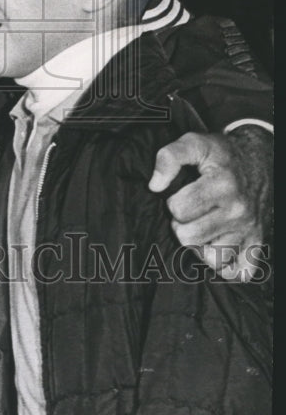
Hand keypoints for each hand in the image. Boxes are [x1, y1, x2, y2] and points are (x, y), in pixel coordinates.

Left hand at [148, 128, 272, 280]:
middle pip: (189, 237)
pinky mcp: (257, 243)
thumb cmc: (221, 154)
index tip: (181, 193)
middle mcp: (238, 211)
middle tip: (190, 211)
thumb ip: (169, 157)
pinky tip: (216, 246)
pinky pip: (239, 272)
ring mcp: (248, 230)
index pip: (179, 209)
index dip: (173, 201)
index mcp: (221, 185)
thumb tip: (155, 186)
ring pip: (212, 259)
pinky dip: (224, 266)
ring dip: (200, 245)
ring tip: (201, 226)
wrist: (258, 160)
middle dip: (182, 224)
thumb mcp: (194, 142)